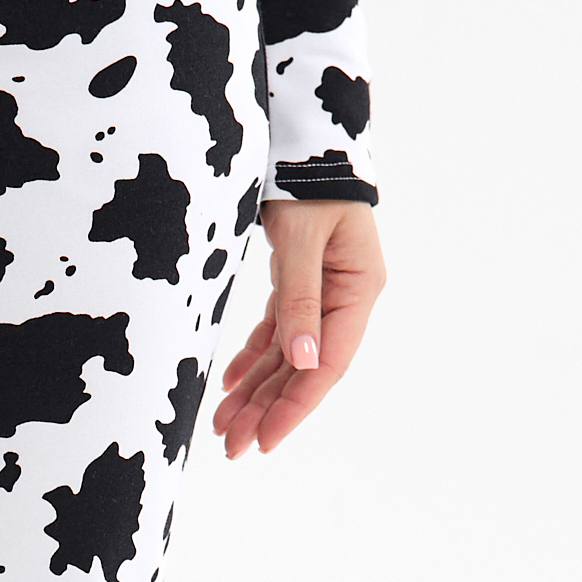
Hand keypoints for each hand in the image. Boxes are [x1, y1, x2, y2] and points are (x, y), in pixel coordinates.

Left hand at [211, 198, 386, 456]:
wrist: (301, 134)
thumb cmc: (308, 177)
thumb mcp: (302, 238)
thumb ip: (299, 299)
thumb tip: (303, 362)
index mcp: (358, 289)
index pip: (328, 363)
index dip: (296, 406)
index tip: (264, 440)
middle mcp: (344, 296)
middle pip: (305, 368)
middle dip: (267, 409)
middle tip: (231, 447)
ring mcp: (322, 290)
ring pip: (288, 354)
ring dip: (256, 391)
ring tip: (223, 426)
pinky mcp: (298, 280)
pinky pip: (277, 331)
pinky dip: (254, 358)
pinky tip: (230, 384)